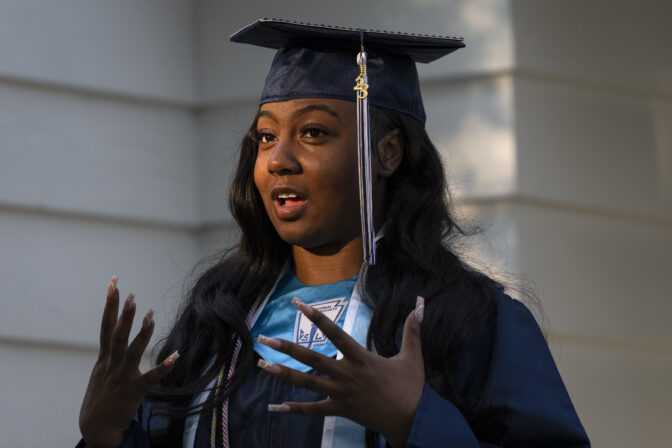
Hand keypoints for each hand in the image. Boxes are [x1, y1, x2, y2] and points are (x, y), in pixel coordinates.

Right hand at [79, 275, 178, 447]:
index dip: (110, 303)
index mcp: (104, 358)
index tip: (113, 283)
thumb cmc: (100, 398)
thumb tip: (114, 333)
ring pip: (132, 351)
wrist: (96, 428)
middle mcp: (111, 364)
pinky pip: (151, 377)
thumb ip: (109, 353)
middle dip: (124, 314)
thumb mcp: (100, 372)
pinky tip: (175, 355)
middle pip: (116, 334)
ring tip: (150, 315)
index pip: (106, 325)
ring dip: (141, 333)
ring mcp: (122, 377)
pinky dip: (163, 366)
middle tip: (131, 294)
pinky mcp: (134, 391)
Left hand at [257, 296, 425, 447]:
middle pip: (310, 357)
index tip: (298, 304)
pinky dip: (294, 409)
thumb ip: (413, 328)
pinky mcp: (339, 410)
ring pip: (306, 382)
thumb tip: (421, 302)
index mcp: (360, 357)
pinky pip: (312, 410)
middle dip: (286, 347)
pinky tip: (275, 406)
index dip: (315, 317)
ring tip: (263, 365)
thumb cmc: (411, 387)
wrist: (411, 420)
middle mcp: (345, 373)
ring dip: (283, 373)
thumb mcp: (413, 355)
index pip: (333, 332)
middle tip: (264, 338)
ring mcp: (340, 393)